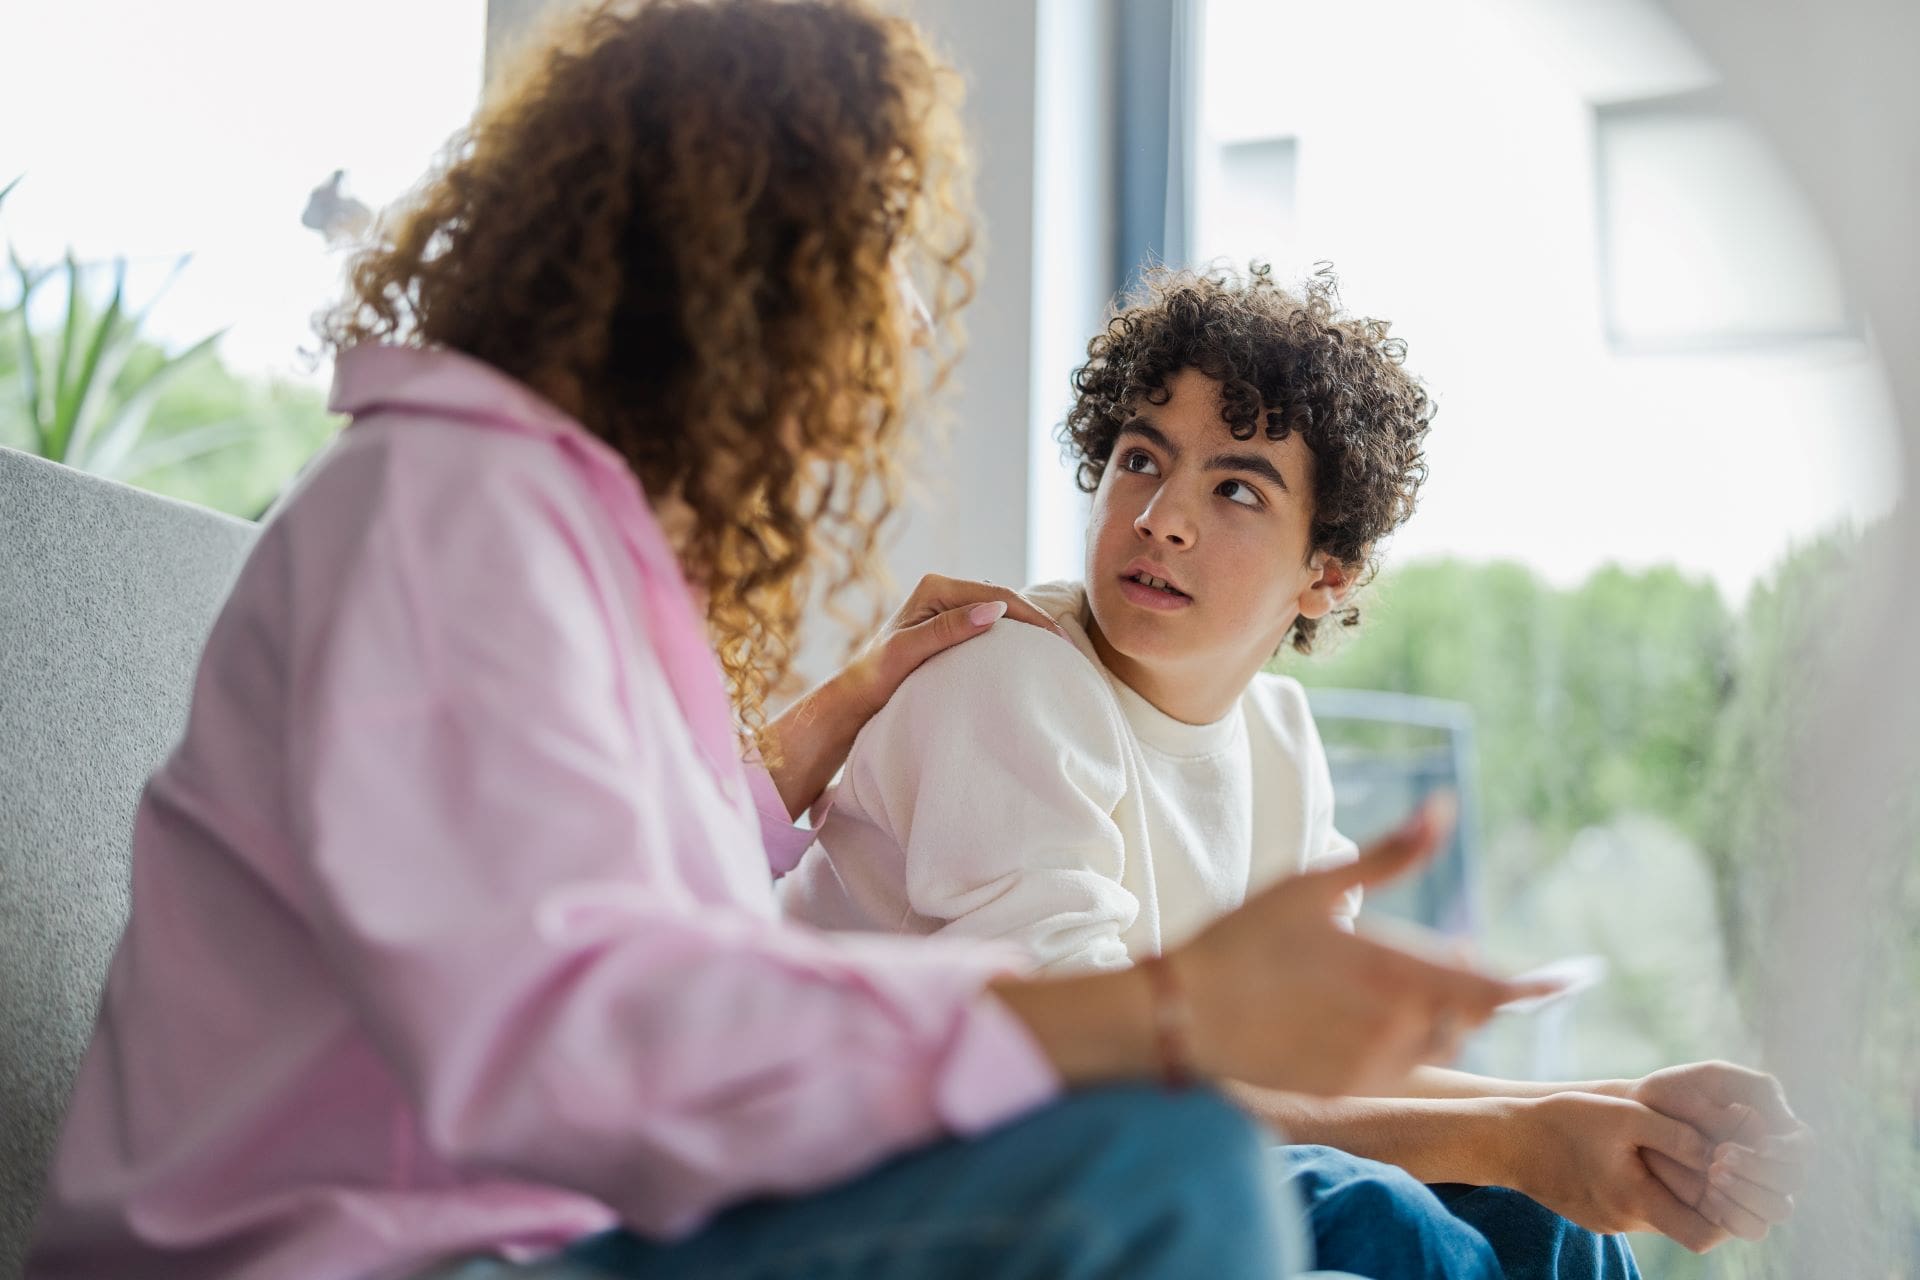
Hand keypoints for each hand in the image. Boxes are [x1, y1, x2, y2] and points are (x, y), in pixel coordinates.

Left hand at [760, 575, 1069, 817]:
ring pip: (999, 613)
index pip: (996, 595)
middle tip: (1067, 648)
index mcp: (934, 588)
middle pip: (1002, 600)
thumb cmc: (874, 677)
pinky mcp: (948, 628)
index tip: (1057, 641)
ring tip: (1056, 653)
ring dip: (1026, 630)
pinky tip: (1029, 657)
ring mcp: (946, 610)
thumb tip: (994, 610)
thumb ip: (948, 630)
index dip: (1031, 616)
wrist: (854, 698)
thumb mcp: (909, 652)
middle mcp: (941, 592)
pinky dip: (1011, 640)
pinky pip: (989, 628)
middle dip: (1036, 621)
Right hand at [1175, 798, 1552, 1096]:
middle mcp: (1393, 1024)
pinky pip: (1403, 1066)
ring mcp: (1372, 1063)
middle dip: (1471, 986)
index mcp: (1391, 970)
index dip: (1535, 986)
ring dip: (1441, 1014)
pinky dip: (1406, 1040)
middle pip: (1467, 1015)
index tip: (1570, 979)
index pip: (1490, 988)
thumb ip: (1393, 853)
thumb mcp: (1314, 882)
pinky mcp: (1349, 1088)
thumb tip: (1446, 806)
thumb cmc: (1245, 938)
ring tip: (1403, 983)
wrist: (1185, 1014)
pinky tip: (1367, 1016)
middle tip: (1453, 954)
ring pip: (1439, 1042)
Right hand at [1508, 1091, 1726, 1251]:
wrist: (1504, 1140)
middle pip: (1687, 1226)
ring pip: (1661, 1216)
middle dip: (1706, 1197)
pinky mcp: (1595, 1214)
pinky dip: (1646, 1188)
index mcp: (1635, 1201)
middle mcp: (1625, 1222)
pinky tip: (1635, 1157)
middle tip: (1709, 1161)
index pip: (1705, 1233)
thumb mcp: (1623, 1114)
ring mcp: (1608, 1222)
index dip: (1728, 1209)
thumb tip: (1720, 1153)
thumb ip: (1675, 1133)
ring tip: (1671, 1151)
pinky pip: (1636, 1208)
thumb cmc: (1562, 1121)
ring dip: (1674, 1189)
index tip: (1725, 1172)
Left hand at [1620, 1061, 1809, 1240]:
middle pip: (1793, 1180)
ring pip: (1778, 1208)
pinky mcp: (1731, 1211)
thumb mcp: (1710, 1078)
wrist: (1634, 1119)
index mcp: (1773, 1128)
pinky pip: (1753, 1228)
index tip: (1760, 1145)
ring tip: (1712, 1173)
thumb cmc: (1674, 1093)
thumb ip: (1752, 1090)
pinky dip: (1737, 1216)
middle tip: (1719, 1156)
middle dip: (1760, 1170)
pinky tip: (1709, 1195)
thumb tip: (1779, 1126)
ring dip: (1750, 1194)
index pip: (1804, 1147)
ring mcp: (1752, 1190)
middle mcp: (1769, 1163)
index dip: (1790, 1150)